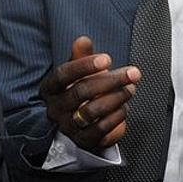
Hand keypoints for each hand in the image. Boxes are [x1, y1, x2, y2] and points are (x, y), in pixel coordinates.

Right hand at [40, 36, 140, 150]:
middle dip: (110, 80)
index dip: (85, 65)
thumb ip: (81, 55)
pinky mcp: (83, 141)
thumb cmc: (79, 89)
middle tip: (132, 73)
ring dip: (116, 98)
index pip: (63, 74)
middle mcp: (55, 109)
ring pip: (91, 112)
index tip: (107, 59)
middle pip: (80, 92)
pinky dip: (116, 117)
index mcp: (50, 88)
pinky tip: (125, 106)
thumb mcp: (78, 71)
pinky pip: (101, 130)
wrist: (78, 122)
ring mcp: (68, 127)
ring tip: (131, 88)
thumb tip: (83, 40)